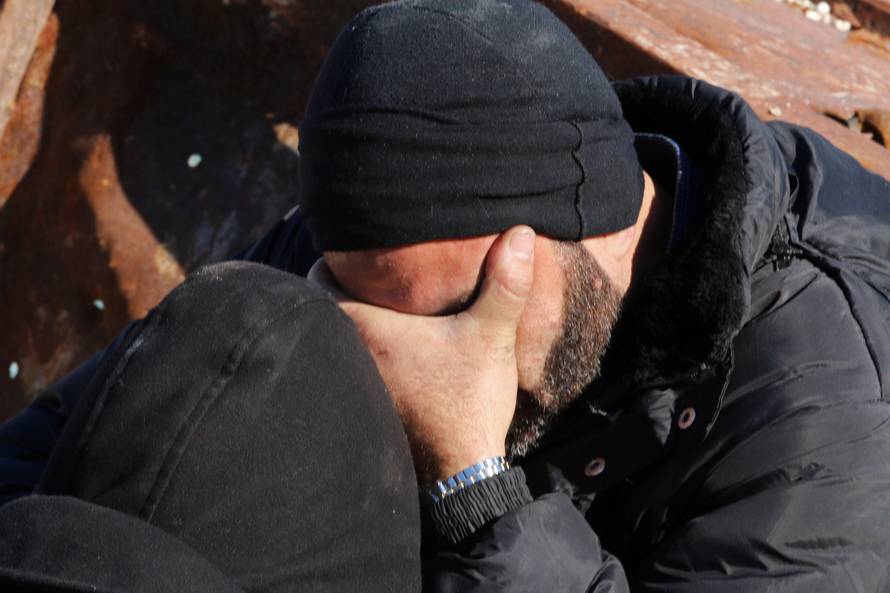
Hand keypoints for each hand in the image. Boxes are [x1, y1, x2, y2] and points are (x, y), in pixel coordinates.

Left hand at [309, 227, 535, 482]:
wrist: (461, 471)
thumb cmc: (467, 401)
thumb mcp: (491, 337)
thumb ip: (504, 284)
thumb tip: (520, 231)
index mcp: (363, 328)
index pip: (317, 278)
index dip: (332, 259)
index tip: (353, 248)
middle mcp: (346, 354)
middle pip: (324, 307)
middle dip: (343, 287)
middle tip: (373, 269)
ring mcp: (353, 383)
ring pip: (337, 338)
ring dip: (354, 322)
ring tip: (385, 303)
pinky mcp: (368, 404)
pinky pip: (350, 365)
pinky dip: (364, 351)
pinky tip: (398, 348)